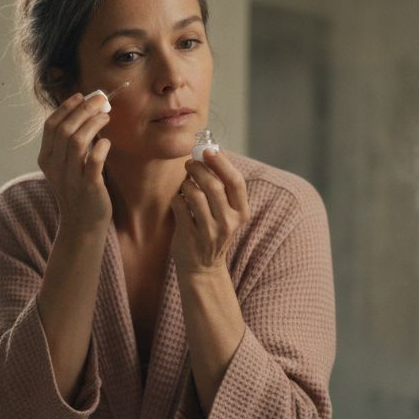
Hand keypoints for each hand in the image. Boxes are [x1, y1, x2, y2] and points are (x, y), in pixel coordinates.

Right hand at [37, 93, 113, 233]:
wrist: (83, 224)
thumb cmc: (78, 190)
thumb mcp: (66, 166)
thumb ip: (70, 142)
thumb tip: (86, 110)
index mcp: (46, 159)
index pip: (51, 126)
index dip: (66, 108)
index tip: (81, 96)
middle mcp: (55, 168)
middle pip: (64, 129)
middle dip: (83, 110)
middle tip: (101, 100)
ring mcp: (70, 178)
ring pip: (76, 142)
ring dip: (93, 124)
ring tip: (106, 117)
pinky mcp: (88, 188)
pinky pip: (93, 162)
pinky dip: (101, 148)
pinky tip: (107, 143)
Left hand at [170, 149, 249, 274]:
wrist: (203, 268)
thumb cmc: (213, 232)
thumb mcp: (227, 213)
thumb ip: (222, 188)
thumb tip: (209, 153)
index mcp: (241, 213)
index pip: (236, 182)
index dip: (222, 163)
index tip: (208, 150)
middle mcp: (228, 222)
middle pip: (213, 185)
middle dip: (198, 169)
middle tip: (189, 164)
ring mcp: (209, 232)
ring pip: (195, 195)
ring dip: (186, 184)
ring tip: (185, 185)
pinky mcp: (190, 237)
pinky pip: (180, 207)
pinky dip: (177, 198)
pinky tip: (179, 201)